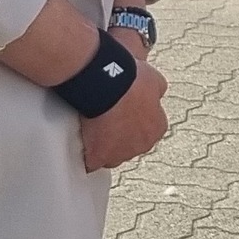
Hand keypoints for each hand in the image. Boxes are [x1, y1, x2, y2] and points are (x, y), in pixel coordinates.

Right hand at [78, 55, 167, 171]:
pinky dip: (86, 152)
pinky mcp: (97, 159)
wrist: (103, 84)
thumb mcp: (152, 77)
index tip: (125, 110)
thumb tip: (155, 88)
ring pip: (111, 155)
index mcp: (157, 127)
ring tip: (94, 126)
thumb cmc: (128, 80)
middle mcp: (142, 145)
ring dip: (105, 144)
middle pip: (131, 144)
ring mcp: (119, 155)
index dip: (136, 119)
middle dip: (121, 134)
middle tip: (109, 116)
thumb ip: (156, 88)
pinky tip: (81, 138)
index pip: (149, 128)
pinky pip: (91, 161)